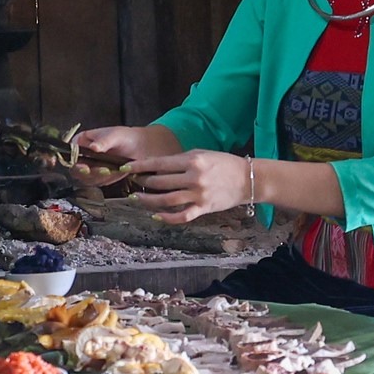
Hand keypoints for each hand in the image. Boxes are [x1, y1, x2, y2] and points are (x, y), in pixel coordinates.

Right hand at [69, 125, 169, 185]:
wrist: (139, 147)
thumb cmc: (124, 137)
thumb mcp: (114, 135)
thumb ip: (103, 142)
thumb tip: (93, 147)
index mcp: (81, 142)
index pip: (70, 152)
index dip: (72, 161)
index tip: (82, 166)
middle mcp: (83, 156)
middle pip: (75, 169)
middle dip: (85, 172)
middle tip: (95, 170)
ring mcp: (90, 167)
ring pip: (85, 178)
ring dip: (96, 176)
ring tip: (108, 170)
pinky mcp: (99, 177)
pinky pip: (97, 182)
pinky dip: (104, 179)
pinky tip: (114, 173)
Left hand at [125, 150, 256, 223]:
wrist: (247, 179)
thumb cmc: (223, 164)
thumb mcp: (202, 154)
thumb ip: (180, 161)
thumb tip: (156, 166)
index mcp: (192, 161)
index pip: (159, 163)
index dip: (140, 167)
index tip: (125, 168)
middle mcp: (194, 177)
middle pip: (160, 183)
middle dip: (143, 183)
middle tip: (132, 183)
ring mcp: (199, 195)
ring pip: (167, 201)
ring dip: (149, 201)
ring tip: (138, 198)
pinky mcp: (204, 208)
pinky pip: (182, 216)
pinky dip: (167, 218)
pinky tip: (155, 216)